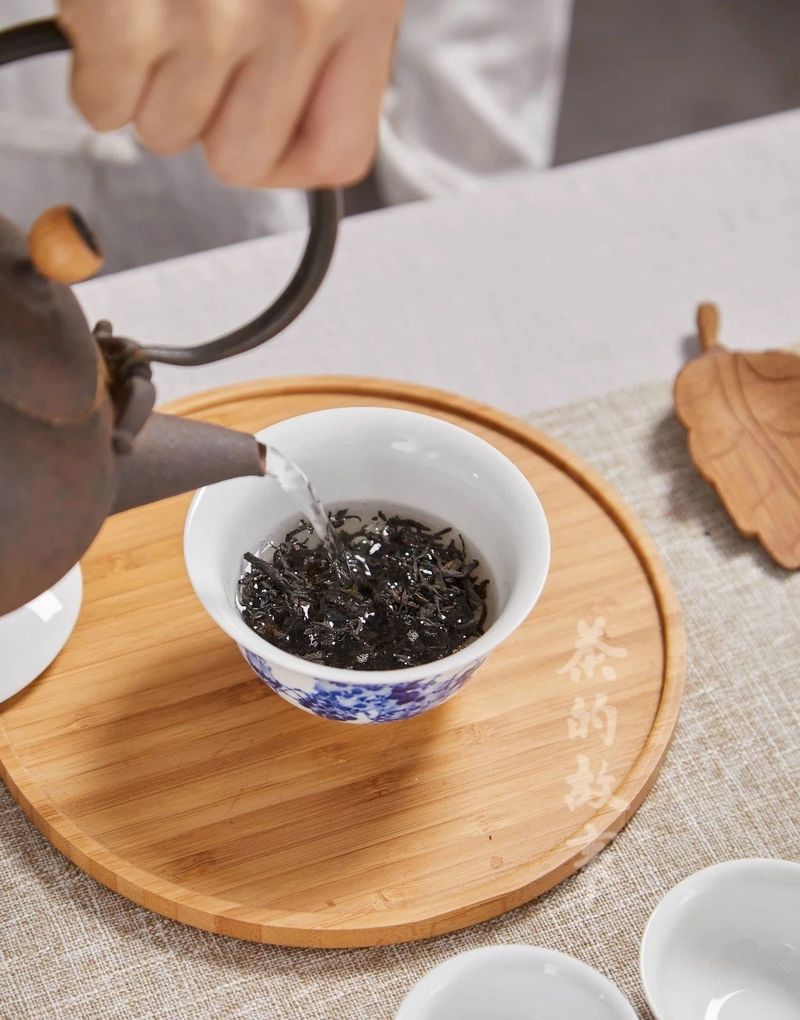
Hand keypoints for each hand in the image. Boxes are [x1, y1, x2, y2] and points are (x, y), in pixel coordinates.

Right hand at [57, 0, 402, 187]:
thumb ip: (326, 41)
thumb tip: (291, 138)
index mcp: (361, 3)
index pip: (339, 156)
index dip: (289, 160)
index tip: (262, 132)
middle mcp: (299, 13)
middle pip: (241, 160)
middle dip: (204, 115)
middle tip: (188, 42)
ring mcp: (215, 16)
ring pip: (167, 134)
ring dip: (146, 80)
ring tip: (154, 7)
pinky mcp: (131, 18)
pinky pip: (105, 108)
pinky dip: (96, 70)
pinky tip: (112, 13)